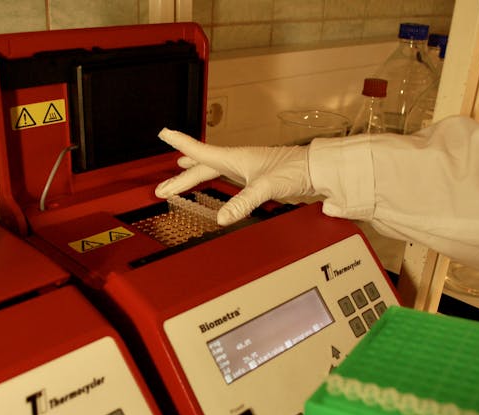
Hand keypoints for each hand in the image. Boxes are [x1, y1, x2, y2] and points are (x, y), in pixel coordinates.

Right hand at [156, 128, 314, 225]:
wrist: (318, 170)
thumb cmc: (296, 170)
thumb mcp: (266, 186)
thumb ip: (243, 202)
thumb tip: (220, 217)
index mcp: (236, 158)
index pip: (201, 150)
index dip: (181, 143)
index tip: (164, 133)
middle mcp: (238, 162)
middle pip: (201, 167)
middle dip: (180, 178)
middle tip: (161, 189)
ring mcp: (246, 169)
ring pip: (212, 170)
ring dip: (194, 175)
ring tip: (179, 177)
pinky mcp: (255, 177)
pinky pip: (224, 177)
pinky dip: (212, 179)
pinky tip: (215, 185)